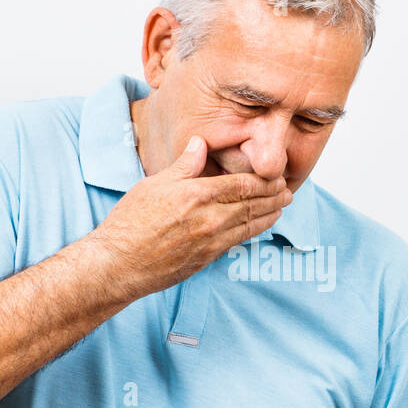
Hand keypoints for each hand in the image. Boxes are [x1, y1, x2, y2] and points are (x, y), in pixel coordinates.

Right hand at [84, 135, 291, 301]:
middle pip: (252, 205)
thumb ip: (184, 166)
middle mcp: (209, 219)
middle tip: (287, 191)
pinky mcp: (207, 259)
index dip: (264, 180)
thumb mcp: (154, 185)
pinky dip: (253, 231)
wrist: (119, 264)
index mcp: (197, 195)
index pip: (242, 184)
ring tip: (282, 207)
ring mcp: (210, 242)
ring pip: (249, 225)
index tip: (277, 176)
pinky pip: (238, 241)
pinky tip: (259, 226)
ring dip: (269, 215)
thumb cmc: (130, 222)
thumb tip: (201, 143)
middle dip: (273, 197)